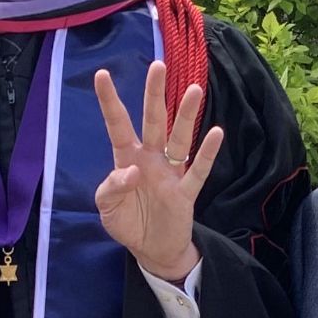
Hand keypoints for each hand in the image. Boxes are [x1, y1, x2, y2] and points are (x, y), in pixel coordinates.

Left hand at [93, 60, 223, 284]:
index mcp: (127, 160)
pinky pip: (198, 170)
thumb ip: (112, 188)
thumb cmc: (127, 223)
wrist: (152, 251)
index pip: (118, 125)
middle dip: (155, 94)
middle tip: (158, 66)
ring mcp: (170, 174)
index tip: (102, 75)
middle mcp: (150, 159)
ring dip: (186, 116)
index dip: (110, 102)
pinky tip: (216, 133)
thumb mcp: (107, 209)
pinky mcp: (186, 192)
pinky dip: (208, 153)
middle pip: (154, 121)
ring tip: (194, 90)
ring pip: (179, 138)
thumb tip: (133, 171)